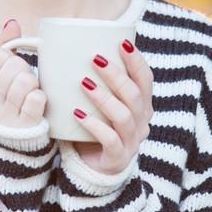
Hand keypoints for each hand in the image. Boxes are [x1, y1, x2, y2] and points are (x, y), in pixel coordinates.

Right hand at [0, 18, 47, 129]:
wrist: (6, 153)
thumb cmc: (1, 108)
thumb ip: (1, 49)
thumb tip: (12, 23)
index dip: (8, 59)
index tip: (8, 71)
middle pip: (14, 65)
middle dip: (22, 70)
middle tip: (20, 84)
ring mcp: (4, 117)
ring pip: (26, 79)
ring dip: (32, 84)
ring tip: (27, 94)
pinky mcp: (25, 127)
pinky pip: (37, 97)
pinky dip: (40, 98)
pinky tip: (34, 105)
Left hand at [71, 41, 152, 174]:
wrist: (93, 168)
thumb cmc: (94, 127)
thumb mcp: (99, 104)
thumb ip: (94, 81)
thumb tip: (66, 49)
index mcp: (141, 105)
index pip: (145, 80)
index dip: (137, 61)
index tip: (122, 43)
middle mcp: (141, 122)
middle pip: (134, 95)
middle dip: (116, 75)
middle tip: (96, 59)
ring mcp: (132, 141)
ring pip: (123, 116)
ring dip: (104, 97)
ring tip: (84, 83)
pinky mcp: (118, 157)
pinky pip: (109, 139)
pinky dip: (94, 125)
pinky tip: (77, 114)